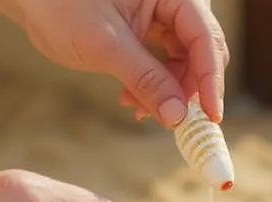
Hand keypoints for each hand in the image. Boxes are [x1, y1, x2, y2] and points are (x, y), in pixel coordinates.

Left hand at [14, 0, 228, 126]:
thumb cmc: (60, 6)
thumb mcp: (106, 45)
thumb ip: (146, 79)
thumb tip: (178, 117)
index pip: (205, 36)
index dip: (210, 79)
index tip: (211, 116)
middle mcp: (172, 0)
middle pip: (201, 51)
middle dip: (187, 89)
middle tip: (173, 121)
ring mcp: (161, 15)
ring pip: (184, 62)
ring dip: (167, 92)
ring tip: (136, 109)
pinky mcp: (149, 31)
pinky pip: (164, 64)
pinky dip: (152, 86)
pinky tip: (131, 100)